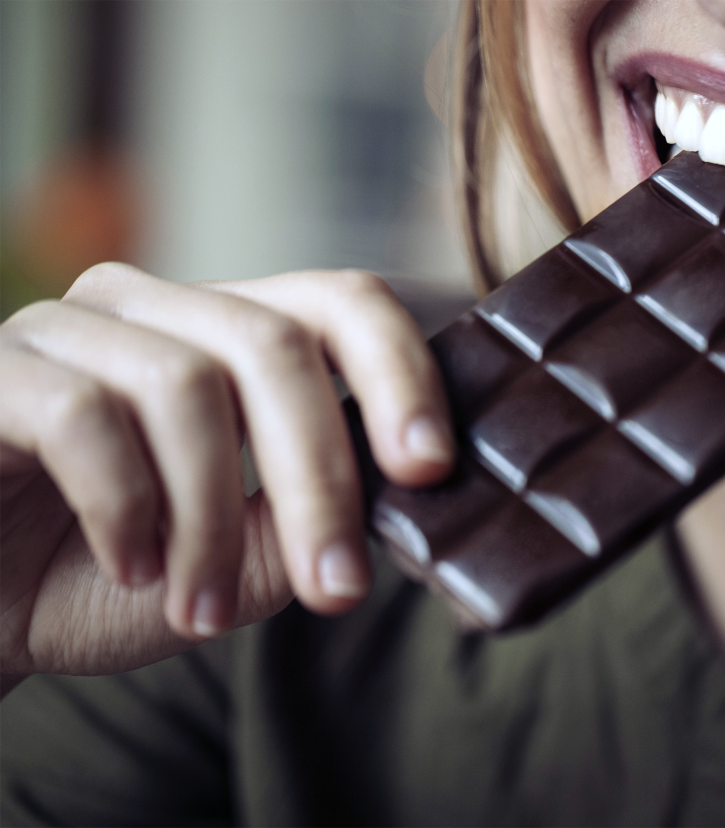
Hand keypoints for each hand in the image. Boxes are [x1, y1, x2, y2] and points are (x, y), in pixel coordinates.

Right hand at [0, 263, 453, 682]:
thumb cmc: (103, 579)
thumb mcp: (232, 568)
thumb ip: (305, 525)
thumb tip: (398, 498)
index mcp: (230, 338)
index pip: (341, 304)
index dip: (401, 372)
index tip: (433, 468)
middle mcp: (157, 309)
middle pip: (276, 347)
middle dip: (320, 479)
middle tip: (338, 589)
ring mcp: (69, 327)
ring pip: (186, 387)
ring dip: (210, 522)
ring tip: (202, 609)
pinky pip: (84, 416)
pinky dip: (126, 508)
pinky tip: (131, 569)